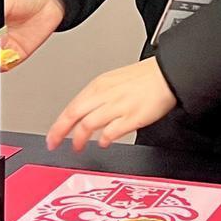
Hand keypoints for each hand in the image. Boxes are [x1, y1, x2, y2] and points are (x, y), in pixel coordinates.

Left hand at [47, 60, 176, 152]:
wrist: (168, 74)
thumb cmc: (145, 78)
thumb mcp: (114, 81)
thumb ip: (98, 97)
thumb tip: (84, 114)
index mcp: (100, 85)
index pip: (71, 107)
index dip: (58, 125)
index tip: (53, 137)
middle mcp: (106, 95)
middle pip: (74, 116)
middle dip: (61, 133)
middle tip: (55, 144)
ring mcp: (118, 106)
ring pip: (89, 125)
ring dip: (81, 139)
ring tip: (79, 146)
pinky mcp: (132, 117)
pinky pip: (111, 132)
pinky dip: (104, 140)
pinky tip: (104, 142)